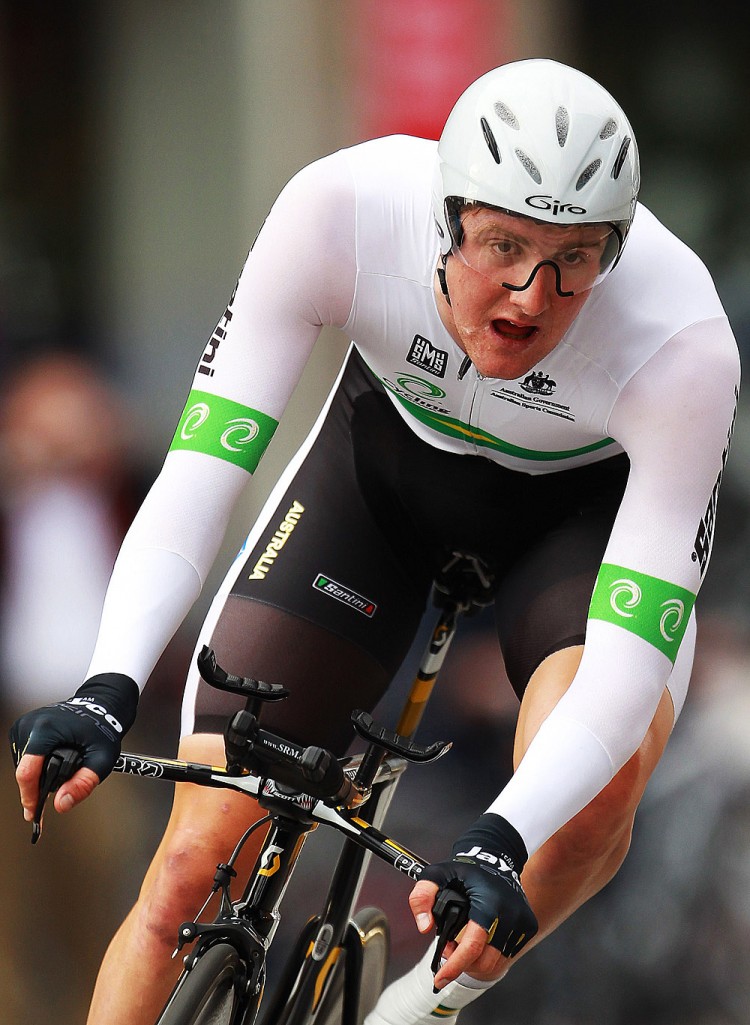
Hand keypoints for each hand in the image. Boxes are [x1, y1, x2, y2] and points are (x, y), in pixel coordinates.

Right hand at [9, 674, 138, 821]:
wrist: (101, 706)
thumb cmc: (102, 729)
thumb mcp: (102, 759)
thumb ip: (83, 784)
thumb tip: (61, 804)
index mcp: (46, 729)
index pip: (27, 771)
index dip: (29, 796)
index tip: (34, 812)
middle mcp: (31, 724)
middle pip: (24, 769)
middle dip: (38, 785)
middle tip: (60, 789)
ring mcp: (25, 723)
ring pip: (22, 764)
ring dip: (37, 775)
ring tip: (59, 770)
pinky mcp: (24, 726)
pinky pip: (24, 755)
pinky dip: (36, 764)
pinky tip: (51, 763)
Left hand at [411, 813, 537, 987]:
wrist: (496, 858)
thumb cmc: (465, 870)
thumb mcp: (436, 875)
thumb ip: (422, 897)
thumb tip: (424, 927)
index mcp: (489, 902)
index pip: (472, 945)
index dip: (454, 965)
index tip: (440, 978)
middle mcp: (510, 913)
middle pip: (485, 960)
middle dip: (463, 963)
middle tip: (449, 947)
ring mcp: (522, 921)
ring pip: (496, 962)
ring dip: (476, 961)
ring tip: (461, 943)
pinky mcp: (528, 926)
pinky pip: (506, 955)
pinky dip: (489, 955)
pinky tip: (478, 941)